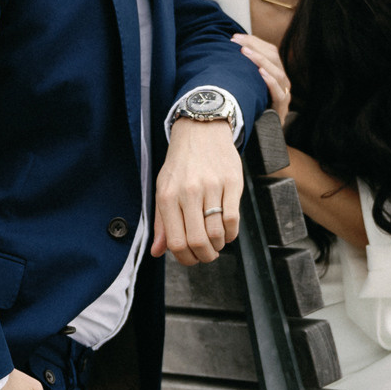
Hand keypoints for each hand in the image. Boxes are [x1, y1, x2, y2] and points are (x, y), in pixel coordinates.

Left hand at [152, 118, 244, 264]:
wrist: (200, 130)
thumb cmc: (180, 163)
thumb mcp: (163, 189)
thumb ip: (161, 222)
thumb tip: (157, 252)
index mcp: (167, 196)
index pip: (175, 241)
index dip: (185, 258)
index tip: (191, 259)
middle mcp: (188, 192)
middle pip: (198, 241)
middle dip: (204, 256)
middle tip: (207, 255)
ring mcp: (211, 186)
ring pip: (217, 232)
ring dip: (218, 246)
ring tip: (217, 242)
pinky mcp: (232, 181)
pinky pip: (233, 218)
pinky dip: (231, 233)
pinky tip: (227, 231)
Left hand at [232, 33, 289, 119]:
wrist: (260, 135)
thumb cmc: (250, 106)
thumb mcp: (246, 84)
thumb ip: (243, 70)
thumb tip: (226, 50)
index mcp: (275, 72)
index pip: (269, 51)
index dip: (254, 41)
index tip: (235, 37)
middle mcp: (282, 81)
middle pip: (273, 57)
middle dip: (254, 47)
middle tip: (237, 42)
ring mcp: (284, 94)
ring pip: (277, 73)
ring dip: (260, 60)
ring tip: (246, 53)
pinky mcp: (281, 109)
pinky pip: (280, 93)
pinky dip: (270, 82)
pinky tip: (261, 73)